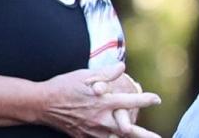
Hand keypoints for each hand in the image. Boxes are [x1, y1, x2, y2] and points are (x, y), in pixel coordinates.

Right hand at [39, 63, 160, 137]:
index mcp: (102, 101)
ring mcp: (91, 130)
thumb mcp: (85, 75)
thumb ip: (106, 73)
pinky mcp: (83, 136)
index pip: (130, 101)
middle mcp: (99, 118)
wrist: (41, 104)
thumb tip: (122, 68)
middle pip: (127, 129)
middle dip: (143, 134)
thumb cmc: (64, 86)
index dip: (145, 100)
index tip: (157, 99)